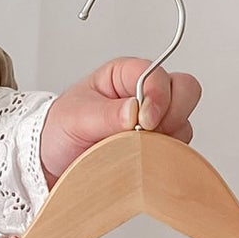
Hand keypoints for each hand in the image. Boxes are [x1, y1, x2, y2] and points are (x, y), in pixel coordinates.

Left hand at [41, 58, 200, 183]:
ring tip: (137, 151)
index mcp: (125, 76)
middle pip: (185, 90)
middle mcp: (146, 95)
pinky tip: (143, 162)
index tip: (144, 121)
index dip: (158, 96)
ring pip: (184, 122)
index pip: (158, 75)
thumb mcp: (75, 118)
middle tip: (149, 133)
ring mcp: (155, 121)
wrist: (53, 162)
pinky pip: (178, 149)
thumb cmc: (61, 130)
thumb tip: (135, 110)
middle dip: (174, 113)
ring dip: (168, 139)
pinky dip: (167, 156)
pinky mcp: (158, 146)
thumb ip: (106, 114)